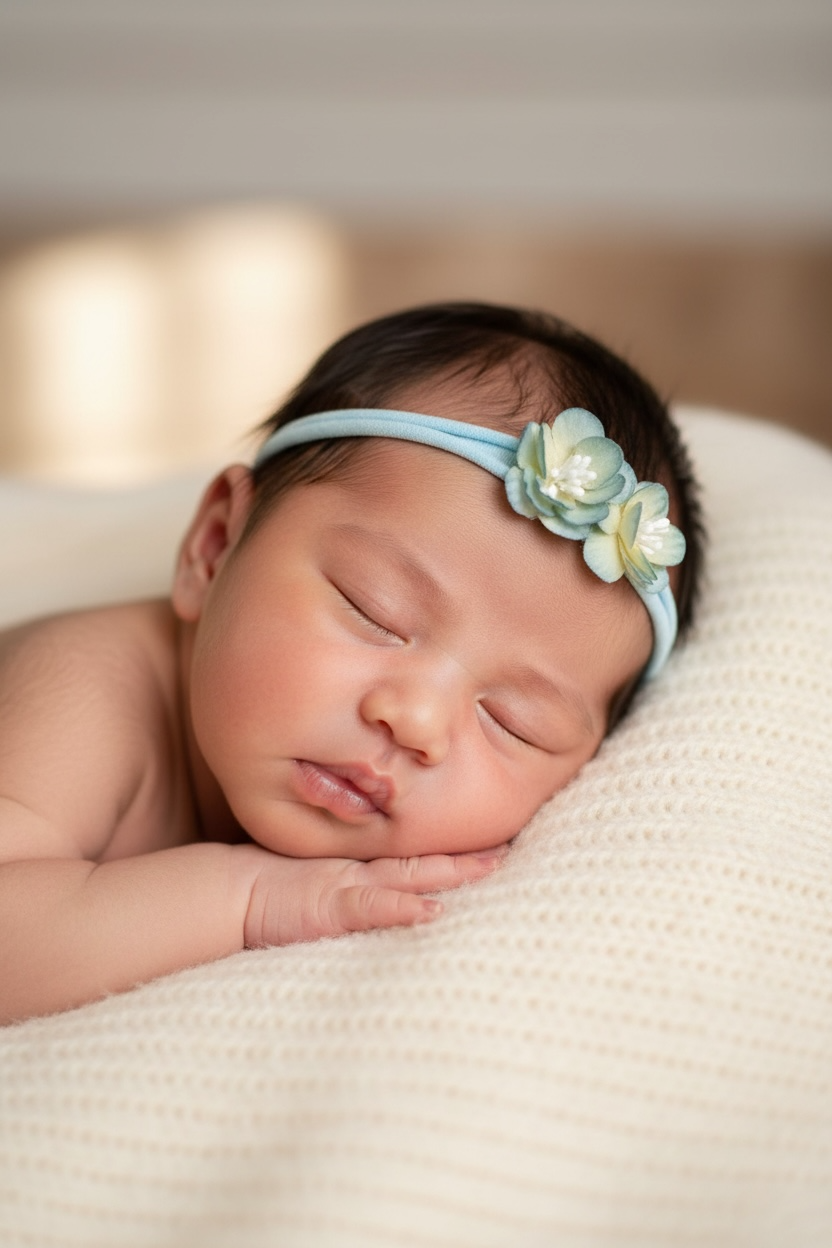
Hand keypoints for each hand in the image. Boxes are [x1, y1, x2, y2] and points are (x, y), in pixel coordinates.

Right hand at [239, 845, 506, 947]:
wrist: (227, 895)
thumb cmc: (271, 893)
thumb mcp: (316, 887)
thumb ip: (353, 890)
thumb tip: (398, 897)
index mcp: (360, 871)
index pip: (415, 859)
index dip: (453, 853)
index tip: (496, 845)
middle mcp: (360, 874)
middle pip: (424, 862)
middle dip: (467, 858)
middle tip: (511, 848)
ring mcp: (347, 887)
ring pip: (410, 875)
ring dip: (451, 873)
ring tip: (492, 865)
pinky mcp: (330, 908)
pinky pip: (372, 907)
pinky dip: (402, 909)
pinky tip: (431, 911)